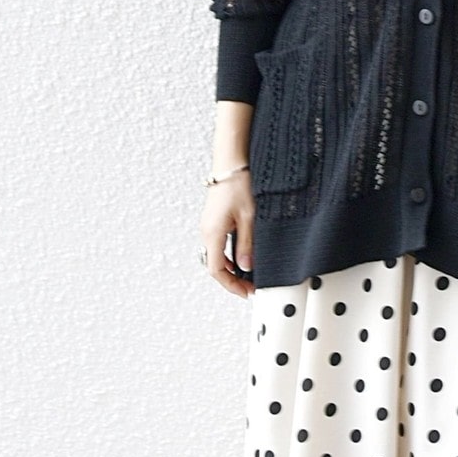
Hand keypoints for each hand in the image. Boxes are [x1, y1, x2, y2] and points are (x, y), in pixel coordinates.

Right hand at [198, 171, 254, 297]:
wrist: (230, 164)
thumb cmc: (238, 185)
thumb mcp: (249, 218)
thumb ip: (246, 245)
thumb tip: (246, 268)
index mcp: (212, 233)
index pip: (216, 270)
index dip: (231, 285)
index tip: (247, 293)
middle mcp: (206, 232)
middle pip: (215, 266)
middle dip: (232, 280)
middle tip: (251, 288)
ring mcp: (208, 227)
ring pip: (216, 256)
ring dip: (231, 269)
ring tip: (250, 276)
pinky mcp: (213, 221)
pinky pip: (218, 246)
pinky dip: (228, 257)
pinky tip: (242, 259)